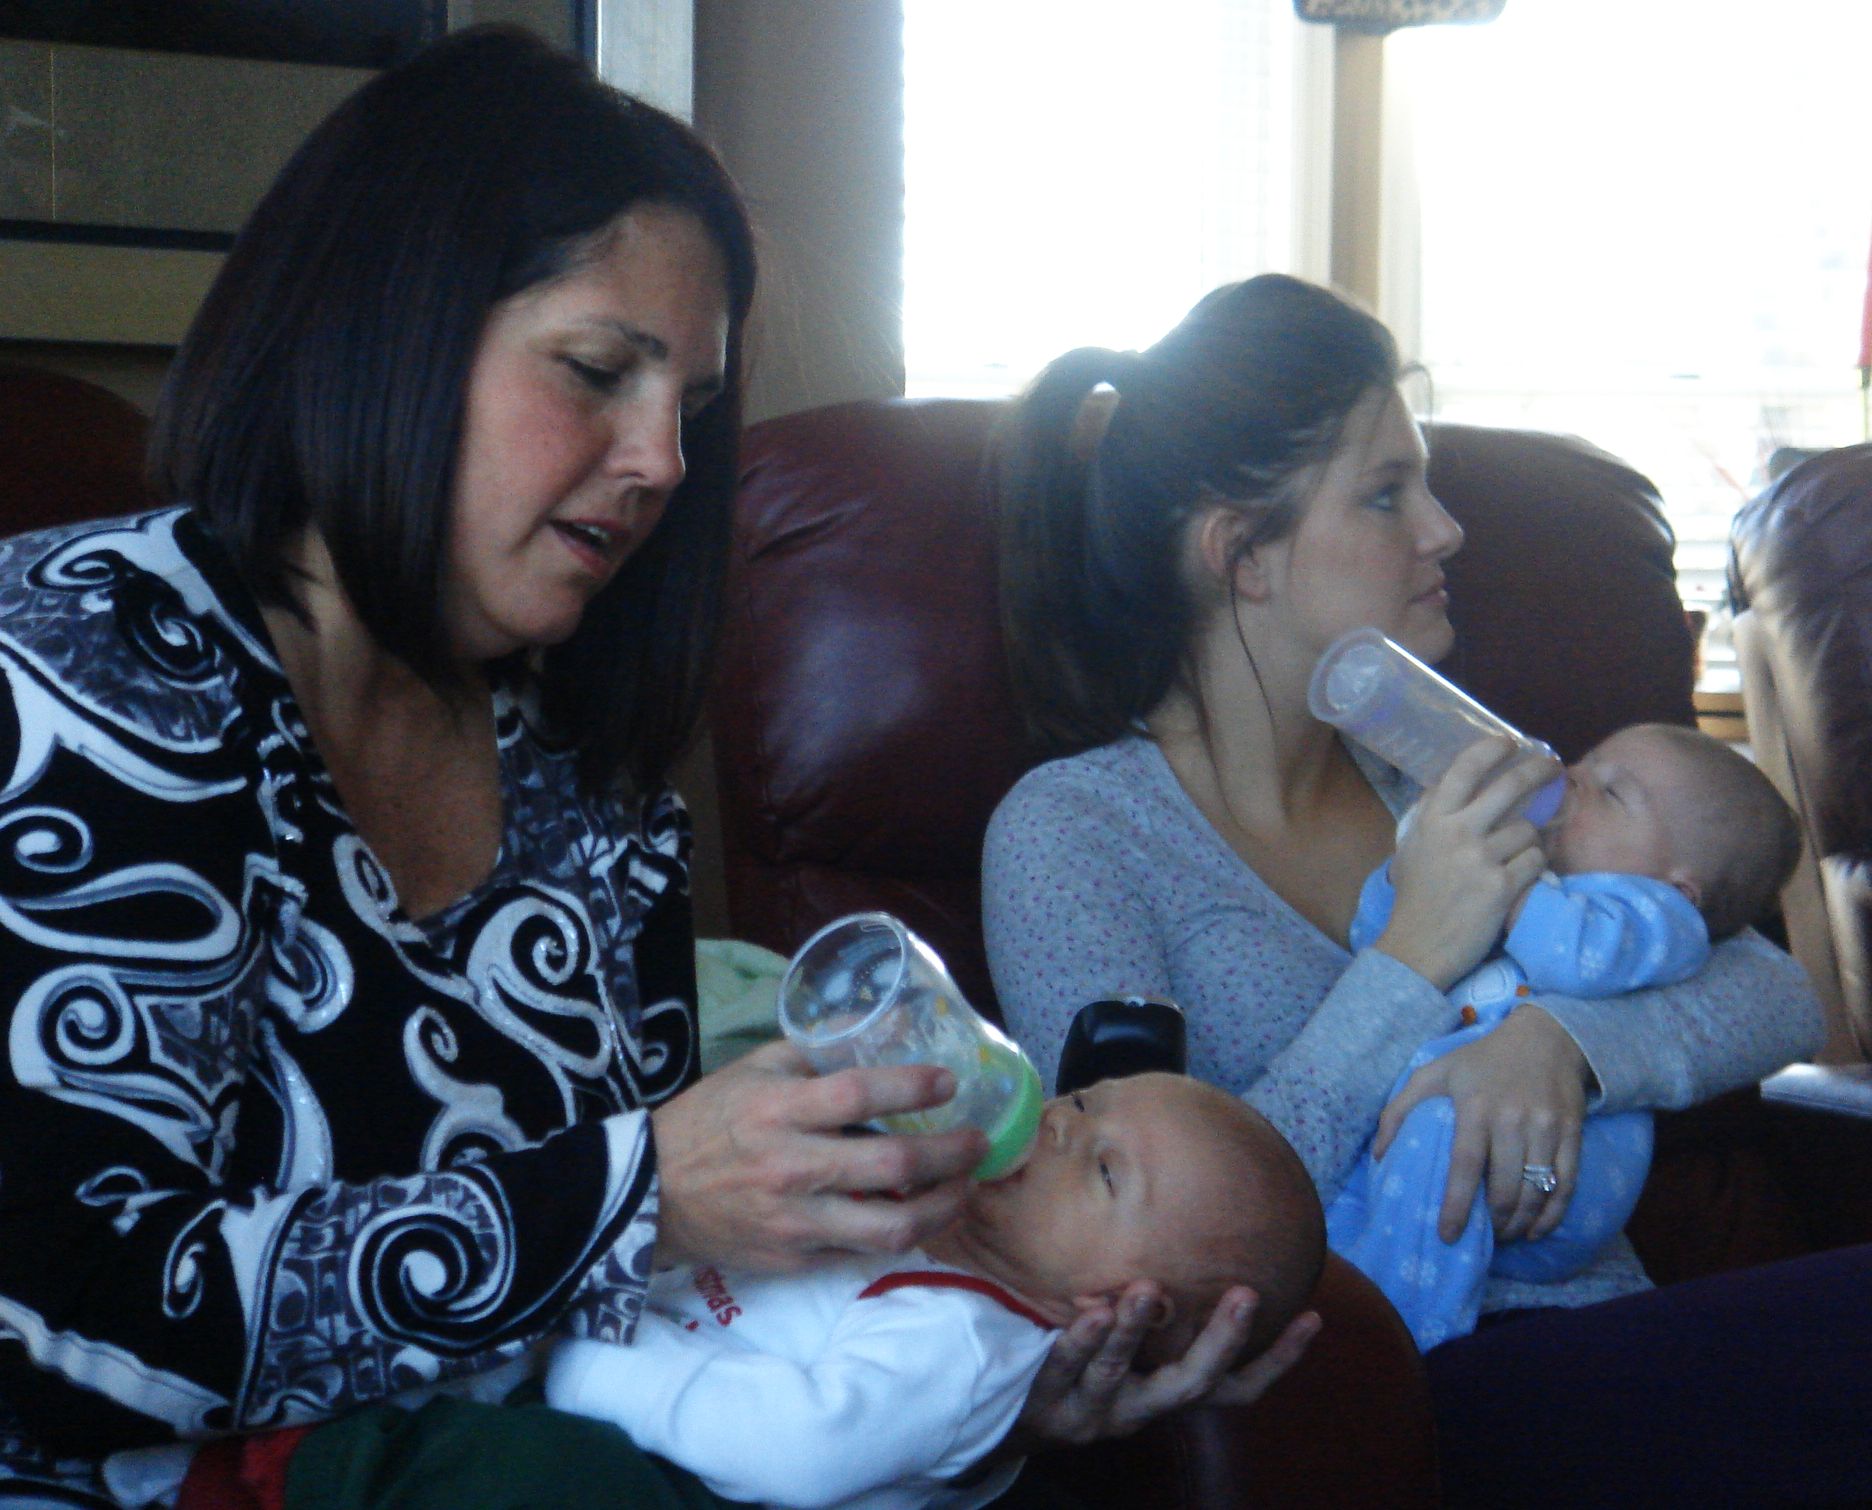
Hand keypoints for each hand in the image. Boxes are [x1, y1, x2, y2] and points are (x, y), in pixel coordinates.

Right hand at [649, 1039, 985, 1270]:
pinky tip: (918, 1216)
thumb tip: (884, 1024)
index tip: (948, 1083)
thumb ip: (816, 1052)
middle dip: (950, 1153)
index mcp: (778, 1108)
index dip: (913, 1087)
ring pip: (890, 1225)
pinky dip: (898, 1235)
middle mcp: (790, 1165)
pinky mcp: (794, 1259)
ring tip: (963, 1189)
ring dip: (941, 1207)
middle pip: (891, 1163)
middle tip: (978, 1142)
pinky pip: (861, 1252)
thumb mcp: (753, 1070)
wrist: (650, 1195)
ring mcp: (794, 1220)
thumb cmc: (708, 1121)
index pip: (859, 1093)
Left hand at [1006, 1281, 1320, 1449]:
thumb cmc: (1082, 1361)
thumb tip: (1194, 1225)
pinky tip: (1089, 1309)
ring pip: (1119, 1373)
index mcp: (1167, 1393)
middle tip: (1244, 1294)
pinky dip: (1080, 1340)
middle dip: (1222, 1340)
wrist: (1010, 1414)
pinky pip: (1064, 1369)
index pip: (1236, 1387)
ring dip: (1134, 1331)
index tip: (1311, 1317)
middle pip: (1192, 1383)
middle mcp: (1141, 1408)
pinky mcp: (1048, 1405)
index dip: (1278, 1359)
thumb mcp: (1128, 1344)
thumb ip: (1159, 1305)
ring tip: (1145, 1291)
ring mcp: (1094, 1410)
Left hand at [1374, 1004, 1587, 1242]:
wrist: (1546, 1038)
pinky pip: (1566, 1185)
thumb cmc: (1482, 1060)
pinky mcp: (1572, 1134)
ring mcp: (1547, 1128)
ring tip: (1505, 1234)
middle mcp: (1513, 1120)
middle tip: (1480, 1235)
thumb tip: (1380, 1156)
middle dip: (1493, 1222)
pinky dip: (1552, 1215)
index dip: (1457, 1206)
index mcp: (1475, 1107)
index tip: (1448, 1235)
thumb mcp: (1434, 1072)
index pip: (1465, 1167)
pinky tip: (1536, 1229)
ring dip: (1520, 1223)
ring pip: (1537, 1192)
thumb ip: (1400, 1110)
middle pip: (1505, 1188)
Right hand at [1376, 737, 1557, 990]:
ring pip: (1529, 830)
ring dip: (1531, 838)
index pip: (1465, 769)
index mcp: (1432, 820)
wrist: (1418, 946)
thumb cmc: (1414, 897)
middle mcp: (1458, 833)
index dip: (1491, 749)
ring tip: (1520, 850)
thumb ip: (1430, 815)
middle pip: (1510, 787)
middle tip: (1551, 767)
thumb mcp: (1411, 847)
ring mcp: (1482, 860)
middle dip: (1537, 770)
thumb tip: (1447, 783)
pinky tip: (1522, 874)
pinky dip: (1534, 865)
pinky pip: (1536, 860)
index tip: (1509, 743)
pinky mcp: (1503, 887)